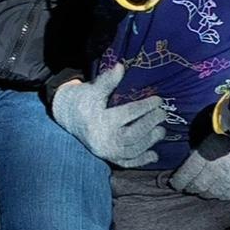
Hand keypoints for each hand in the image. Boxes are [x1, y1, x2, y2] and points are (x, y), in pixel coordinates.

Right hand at [52, 62, 167, 167]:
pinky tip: (154, 155)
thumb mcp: (93, 89)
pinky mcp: (108, 158)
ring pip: (132, 150)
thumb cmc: (82, 100)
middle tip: (162, 114)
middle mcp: (103, 140)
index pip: (128, 114)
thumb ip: (107, 80)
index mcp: (100, 121)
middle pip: (133, 134)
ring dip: (149, 142)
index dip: (145, 106)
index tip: (158, 100)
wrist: (67, 116)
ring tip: (161, 131)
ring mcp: (106, 151)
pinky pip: (126, 163)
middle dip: (150, 124)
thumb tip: (121, 67)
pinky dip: (141, 161)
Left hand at [170, 123, 229, 200]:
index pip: (185, 176)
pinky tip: (217, 188)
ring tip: (202, 186)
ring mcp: (229, 181)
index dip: (177, 181)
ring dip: (202, 191)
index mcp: (207, 155)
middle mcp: (216, 170)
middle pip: (195, 187)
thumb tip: (183, 169)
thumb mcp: (210, 139)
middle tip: (187, 186)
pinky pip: (222, 196)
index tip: (174, 182)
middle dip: (189, 187)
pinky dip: (217, 194)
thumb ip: (197, 154)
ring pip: (208, 194)